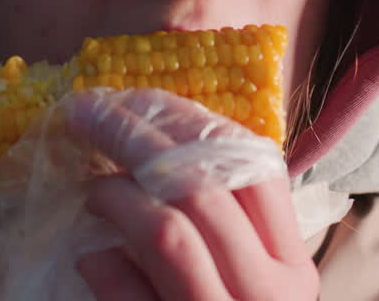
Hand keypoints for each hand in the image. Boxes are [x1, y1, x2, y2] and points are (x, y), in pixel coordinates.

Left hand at [69, 90, 318, 300]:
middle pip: (203, 185)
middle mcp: (270, 296)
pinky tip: (92, 263)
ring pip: (169, 230)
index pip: (254, 166)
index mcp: (292, 270)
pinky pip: (127, 294)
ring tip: (92, 191)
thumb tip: (160, 144)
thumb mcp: (249, 289)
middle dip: (135, 135)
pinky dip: (103, 268)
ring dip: (117, 196)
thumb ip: (224, 231)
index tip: (143, 97)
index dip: (193, 123)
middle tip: (87, 111)